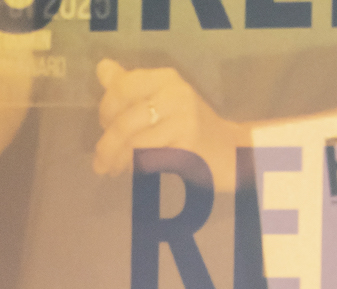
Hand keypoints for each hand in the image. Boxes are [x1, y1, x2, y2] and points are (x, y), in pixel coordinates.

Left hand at [93, 60, 249, 184]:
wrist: (235, 154)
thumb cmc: (193, 129)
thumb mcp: (164, 100)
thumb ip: (132, 86)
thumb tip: (103, 69)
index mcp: (166, 79)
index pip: (120, 88)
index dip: (105, 110)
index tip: (104, 127)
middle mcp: (176, 94)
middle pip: (124, 118)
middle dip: (108, 142)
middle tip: (101, 159)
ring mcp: (185, 120)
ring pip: (134, 141)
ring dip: (117, 159)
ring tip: (110, 169)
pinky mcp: (190, 148)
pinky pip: (150, 158)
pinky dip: (136, 168)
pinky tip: (132, 172)